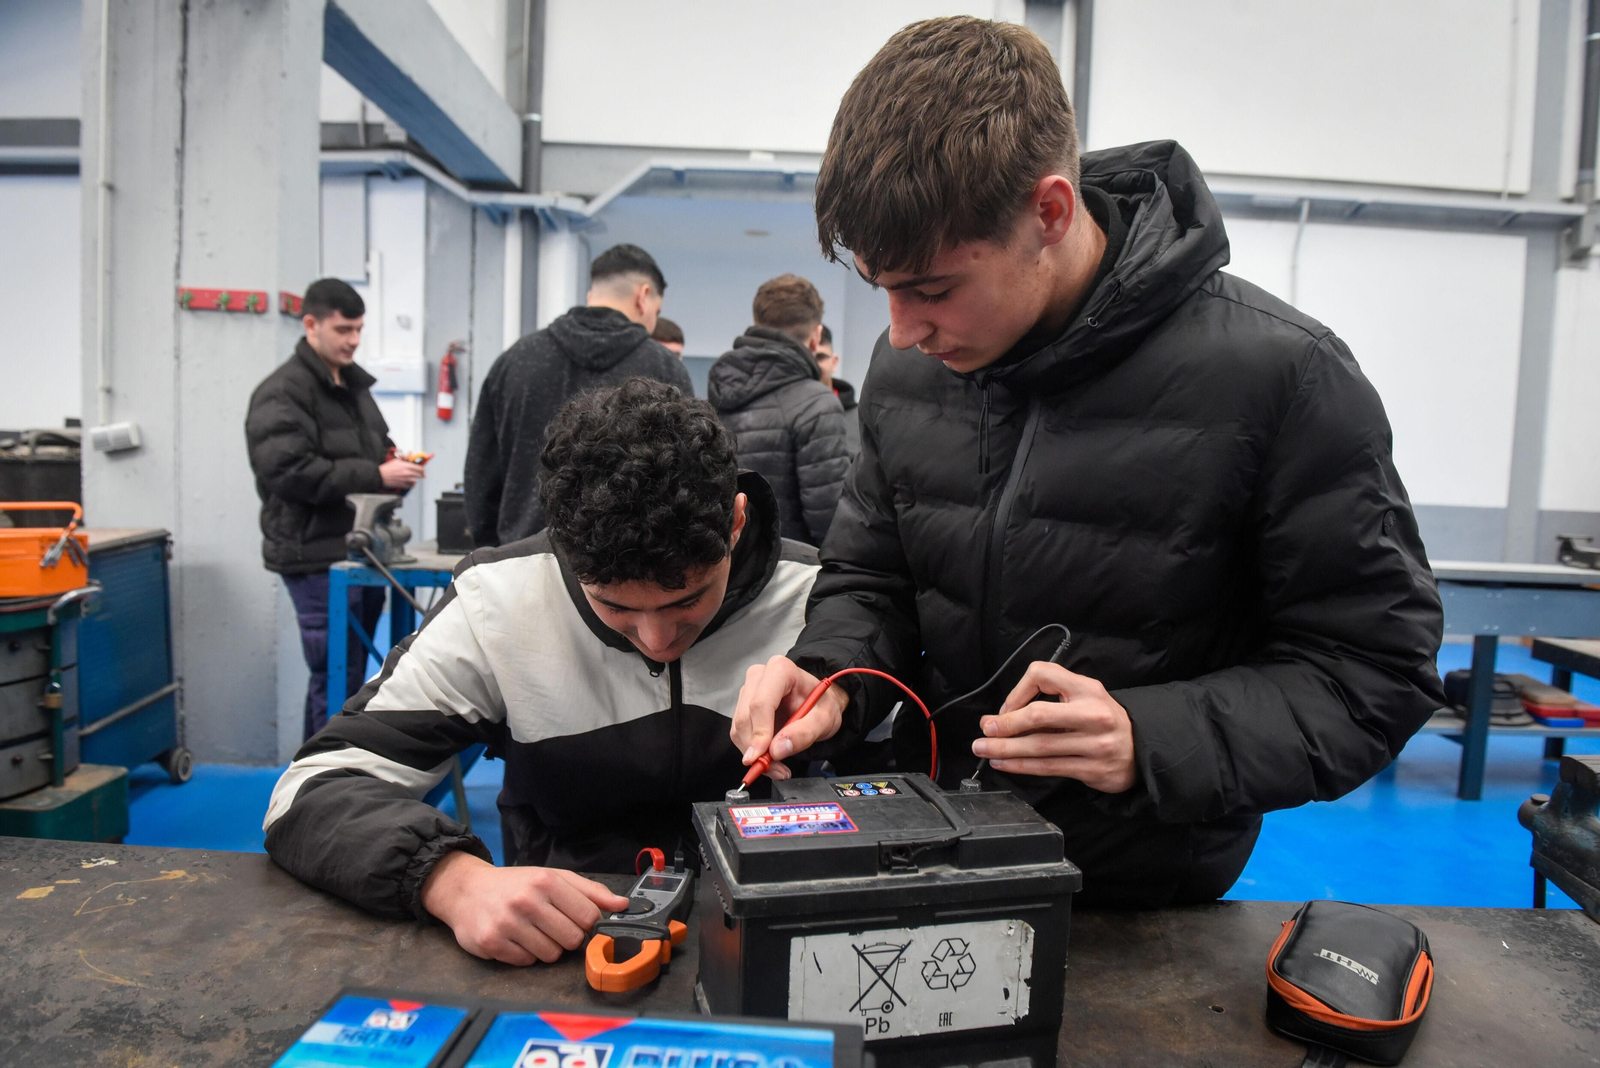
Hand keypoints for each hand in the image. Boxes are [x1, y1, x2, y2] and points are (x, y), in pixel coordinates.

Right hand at [379, 458, 424, 489]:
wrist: (380, 475)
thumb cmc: (387, 468)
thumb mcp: (397, 460)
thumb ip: (405, 458)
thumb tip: (410, 455)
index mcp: (407, 466)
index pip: (420, 468)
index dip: (422, 469)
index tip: (423, 471)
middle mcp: (407, 473)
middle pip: (419, 475)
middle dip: (420, 474)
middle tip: (420, 475)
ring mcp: (405, 480)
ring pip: (415, 481)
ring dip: (415, 479)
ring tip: (412, 478)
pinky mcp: (402, 485)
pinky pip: (410, 486)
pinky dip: (411, 485)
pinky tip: (409, 483)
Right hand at [419, 851, 628, 964]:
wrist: (466, 889)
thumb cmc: (516, 884)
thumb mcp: (553, 877)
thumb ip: (590, 891)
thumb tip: (623, 905)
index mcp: (546, 881)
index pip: (588, 916)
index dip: (587, 924)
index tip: (577, 921)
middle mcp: (527, 901)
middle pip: (572, 939)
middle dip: (567, 937)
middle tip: (552, 926)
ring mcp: (507, 923)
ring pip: (551, 955)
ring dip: (546, 948)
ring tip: (532, 931)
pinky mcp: (491, 943)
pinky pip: (526, 962)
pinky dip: (525, 954)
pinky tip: (516, 938)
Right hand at [731, 656, 847, 779]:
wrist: (821, 702)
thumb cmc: (823, 704)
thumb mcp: (824, 719)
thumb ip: (804, 733)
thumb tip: (777, 750)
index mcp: (780, 670)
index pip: (761, 703)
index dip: (760, 732)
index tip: (762, 757)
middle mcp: (759, 677)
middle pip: (746, 717)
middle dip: (757, 748)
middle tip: (775, 769)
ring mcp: (748, 691)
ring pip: (739, 728)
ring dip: (754, 753)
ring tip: (777, 766)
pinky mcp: (743, 706)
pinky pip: (739, 733)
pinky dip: (752, 751)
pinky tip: (769, 758)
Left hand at [970, 661, 1136, 793]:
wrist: (1141, 748)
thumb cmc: (1101, 718)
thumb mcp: (1083, 695)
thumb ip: (1047, 697)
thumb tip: (1001, 715)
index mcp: (1087, 689)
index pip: (1044, 675)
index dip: (1018, 690)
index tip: (1006, 708)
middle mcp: (1093, 714)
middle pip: (1038, 715)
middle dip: (1006, 724)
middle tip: (984, 729)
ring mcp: (1095, 744)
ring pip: (1040, 746)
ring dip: (1006, 749)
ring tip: (984, 748)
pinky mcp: (1093, 769)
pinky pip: (1049, 768)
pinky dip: (1021, 766)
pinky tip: (1004, 763)